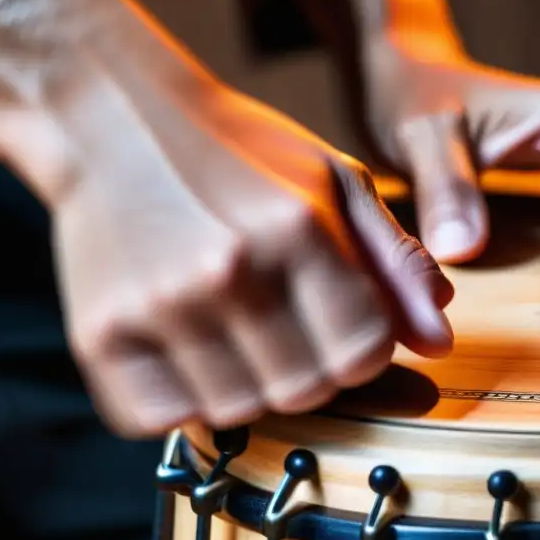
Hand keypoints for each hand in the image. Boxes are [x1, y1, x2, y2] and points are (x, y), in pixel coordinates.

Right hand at [0, 0, 452, 437]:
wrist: (114, 120)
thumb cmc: (237, 150)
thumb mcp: (334, 180)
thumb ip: (396, 260)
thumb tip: (438, 343)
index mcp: (296, 229)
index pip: (364, 349)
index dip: (366, 351)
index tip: (346, 329)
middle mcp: (228, 272)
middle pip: (306, 389)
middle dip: (315, 372)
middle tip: (291, 330)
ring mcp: (159, 307)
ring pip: (240, 411)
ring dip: (252, 388)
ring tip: (238, 333)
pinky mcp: (101, 333)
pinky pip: (164, 418)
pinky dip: (186, 402)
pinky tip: (192, 355)